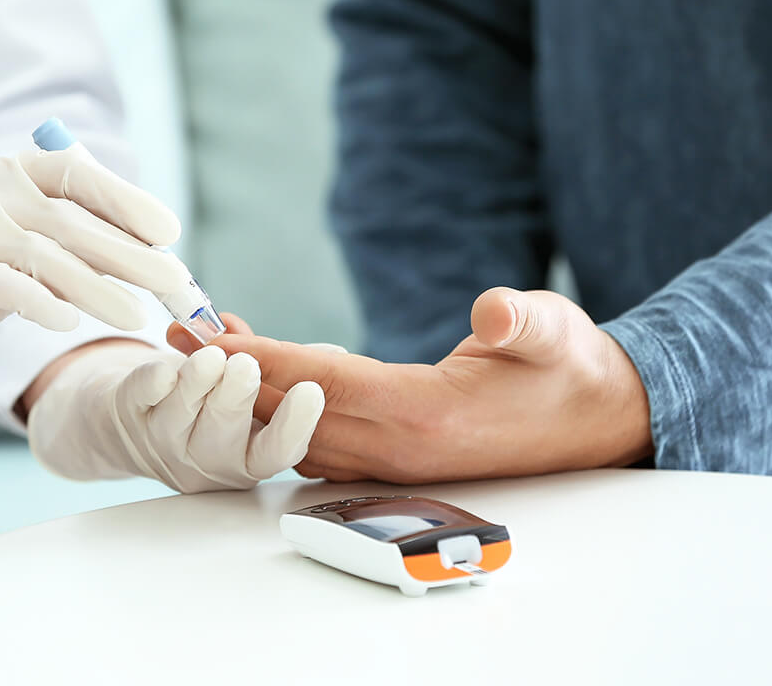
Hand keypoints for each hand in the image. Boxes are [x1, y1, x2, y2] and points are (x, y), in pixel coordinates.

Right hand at [0, 144, 189, 434]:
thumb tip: (152, 253)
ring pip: (44, 256)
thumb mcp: (16, 248)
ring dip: (98, 289)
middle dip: (129, 253)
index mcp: (6, 172)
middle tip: (176, 283)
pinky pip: (1, 284)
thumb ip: (68, 239)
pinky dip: (40, 302)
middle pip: (69, 219)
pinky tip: (70, 323)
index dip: (125, 199)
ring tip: (137, 316)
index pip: (74, 173)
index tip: (169, 230)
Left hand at [25, 338, 324, 492]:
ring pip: (182, 417)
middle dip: (236, 399)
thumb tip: (333, 356)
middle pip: (225, 438)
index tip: (311, 392)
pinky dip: (155, 379)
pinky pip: (142, 398)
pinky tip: (168, 365)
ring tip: (211, 354)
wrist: (137, 418)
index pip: (278, 452)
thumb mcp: (252, 394)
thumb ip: (282, 371)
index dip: (295, 426)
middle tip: (245, 367)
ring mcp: (164, 443)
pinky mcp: (130, 415)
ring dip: (198, 381)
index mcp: (249, 456)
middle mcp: (209, 460)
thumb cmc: (210, 401)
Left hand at [202, 288, 653, 483]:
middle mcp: (399, 447)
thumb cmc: (570, 368)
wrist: (598, 420)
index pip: (323, 385)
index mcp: (427, 416)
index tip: (209, 339)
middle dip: (229, 375)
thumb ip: (521, 321)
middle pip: (292, 411)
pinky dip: (281, 403)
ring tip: (201, 344)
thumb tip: (493, 314)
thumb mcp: (554, 330)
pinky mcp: (395, 454)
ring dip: (247, 390)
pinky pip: (320, 435)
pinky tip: (262, 370)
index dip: (264, 361)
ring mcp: (394, 458)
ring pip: (298, 428)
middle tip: (173, 334)